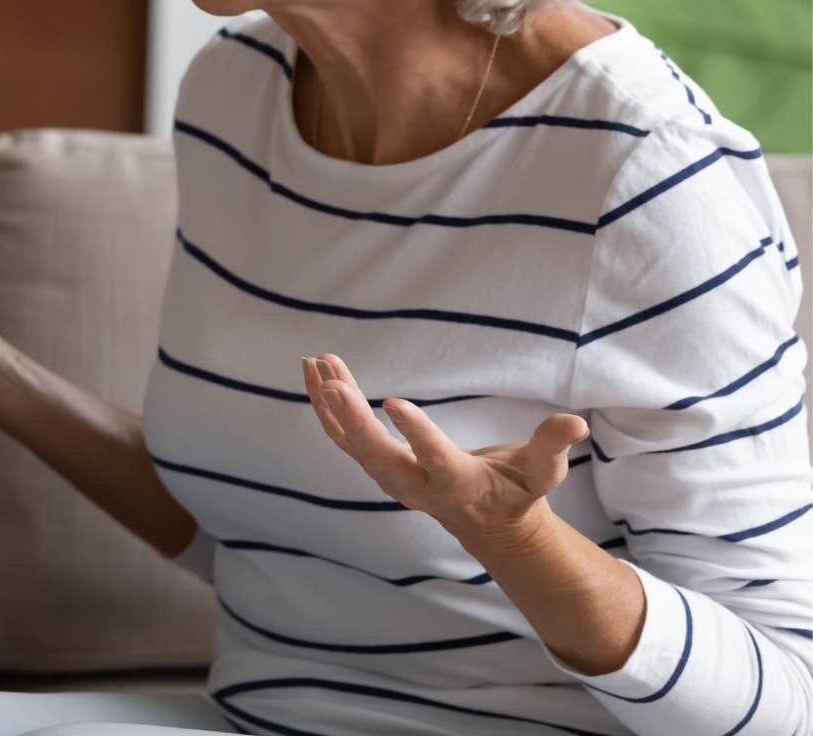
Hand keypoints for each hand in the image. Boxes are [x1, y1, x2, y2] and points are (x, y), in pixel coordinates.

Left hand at [302, 353, 589, 547]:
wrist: (487, 526)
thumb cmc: (518, 493)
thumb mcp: (542, 474)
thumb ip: (553, 448)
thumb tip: (575, 423)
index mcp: (457, 484)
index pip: (434, 458)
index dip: (414, 433)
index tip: (391, 402)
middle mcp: (416, 485)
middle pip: (377, 455)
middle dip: (353, 420)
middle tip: (333, 381)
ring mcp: (391, 478)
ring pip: (350, 444)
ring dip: (330, 405)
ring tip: (316, 363)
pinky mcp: (378, 466)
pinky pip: (343, 438)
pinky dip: (326, 409)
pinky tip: (314, 375)